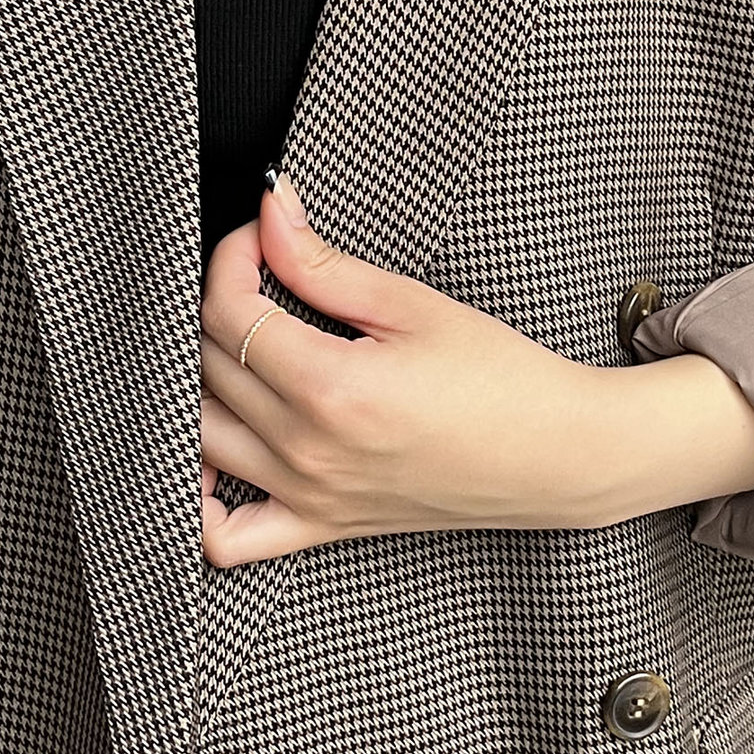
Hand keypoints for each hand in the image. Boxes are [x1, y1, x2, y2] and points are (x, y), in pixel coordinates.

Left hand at [198, 172, 624, 566]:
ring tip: (240, 344)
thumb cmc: (501, 378)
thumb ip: (326, 264)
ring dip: (199, 381)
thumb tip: (271, 215)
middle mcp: (307, 450)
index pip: (230, 313)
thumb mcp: (414, 306)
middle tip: (260, 273)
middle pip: (206, 367)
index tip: (258, 236)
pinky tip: (213, 451)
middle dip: (220, 303)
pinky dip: (198, 497)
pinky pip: (225, 537)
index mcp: (332, 387)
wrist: (555, 452)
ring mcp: (309, 495)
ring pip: (199, 437)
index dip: (231, 259)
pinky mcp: (321, 525)